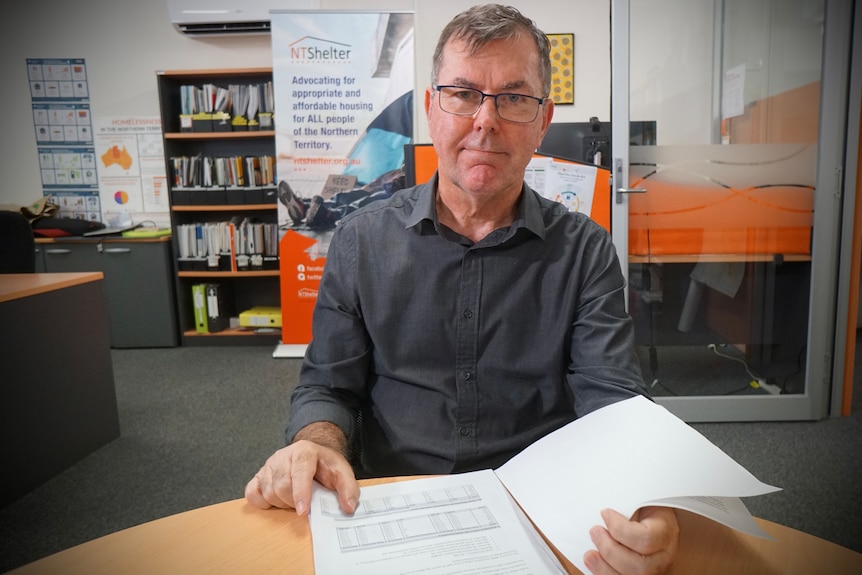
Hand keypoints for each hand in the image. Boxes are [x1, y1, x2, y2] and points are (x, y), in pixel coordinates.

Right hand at [244, 439, 359, 515]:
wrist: (313, 455)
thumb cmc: (325, 466)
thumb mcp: (342, 473)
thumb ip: (349, 488)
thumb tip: (348, 507)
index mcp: (304, 450)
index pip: (300, 471)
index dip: (300, 493)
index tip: (302, 511)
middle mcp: (283, 455)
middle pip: (281, 485)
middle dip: (293, 502)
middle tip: (304, 506)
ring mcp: (269, 465)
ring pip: (268, 491)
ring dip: (281, 504)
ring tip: (294, 501)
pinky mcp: (259, 475)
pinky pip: (252, 493)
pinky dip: (262, 502)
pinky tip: (276, 501)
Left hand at [583, 506, 678, 574]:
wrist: (651, 519)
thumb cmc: (643, 508)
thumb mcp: (640, 499)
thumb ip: (626, 503)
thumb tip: (605, 510)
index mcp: (665, 532)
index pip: (647, 538)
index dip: (621, 529)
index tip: (605, 513)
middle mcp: (662, 556)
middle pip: (641, 566)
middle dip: (610, 550)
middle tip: (595, 532)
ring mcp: (653, 569)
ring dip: (604, 568)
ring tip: (590, 555)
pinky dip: (604, 574)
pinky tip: (595, 563)